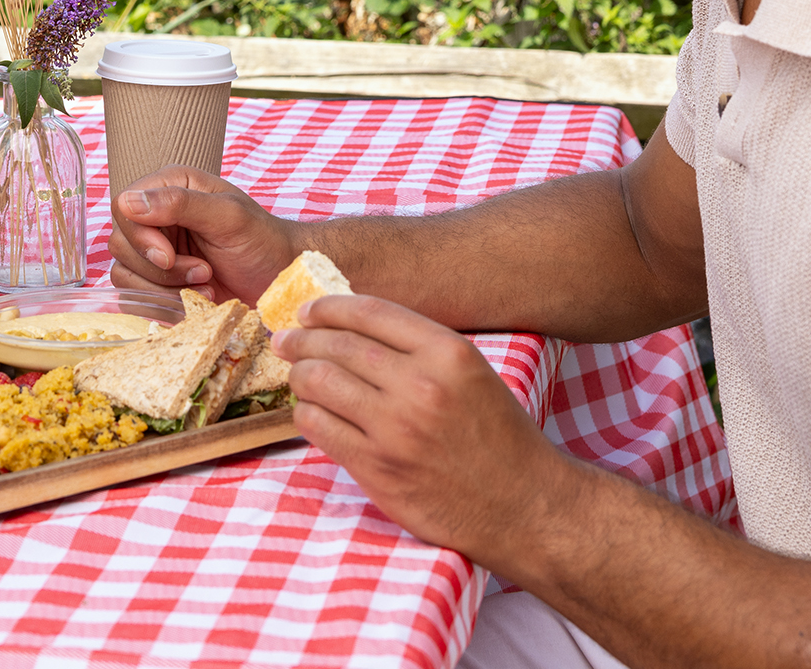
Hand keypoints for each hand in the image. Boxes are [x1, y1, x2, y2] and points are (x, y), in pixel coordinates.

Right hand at [108, 168, 299, 303]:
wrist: (282, 277)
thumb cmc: (262, 240)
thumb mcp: (228, 216)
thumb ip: (180, 203)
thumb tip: (128, 202)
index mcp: (170, 187)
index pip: (123, 206)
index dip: (140, 236)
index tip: (169, 256)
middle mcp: (157, 216)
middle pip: (120, 243)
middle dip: (160, 268)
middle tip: (203, 272)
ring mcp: (156, 250)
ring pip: (124, 273)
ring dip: (164, 288)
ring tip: (206, 284)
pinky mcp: (159, 281)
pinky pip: (137, 296)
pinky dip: (165, 303)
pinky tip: (199, 298)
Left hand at [278, 293, 567, 561]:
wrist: (524, 505)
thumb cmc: (498, 437)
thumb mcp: (471, 373)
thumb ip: (418, 348)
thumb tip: (351, 327)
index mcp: (447, 353)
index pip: (369, 311)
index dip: (329, 306)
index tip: (308, 310)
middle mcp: (419, 385)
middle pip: (338, 344)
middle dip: (302, 338)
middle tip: (286, 340)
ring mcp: (395, 429)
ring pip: (320, 382)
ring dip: (300, 374)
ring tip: (297, 375)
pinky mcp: (377, 468)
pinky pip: (319, 427)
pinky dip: (306, 413)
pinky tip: (310, 411)